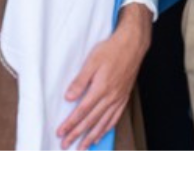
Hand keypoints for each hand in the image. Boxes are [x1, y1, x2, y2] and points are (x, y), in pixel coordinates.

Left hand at [57, 8, 151, 149]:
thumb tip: (69, 97)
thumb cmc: (112, 50)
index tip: (61, 132)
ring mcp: (118, 98)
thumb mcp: (92, 61)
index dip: (70, 123)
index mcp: (101, 89)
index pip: (82, 111)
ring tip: (83, 147)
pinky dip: (107, 129)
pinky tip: (101, 135)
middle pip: (91, 121)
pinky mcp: (124, 97)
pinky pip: (115, 118)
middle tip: (66, 145)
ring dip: (91, 137)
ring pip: (103, 123)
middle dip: (77, 135)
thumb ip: (80, 81)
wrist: (132, 45)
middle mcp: (110, 97)